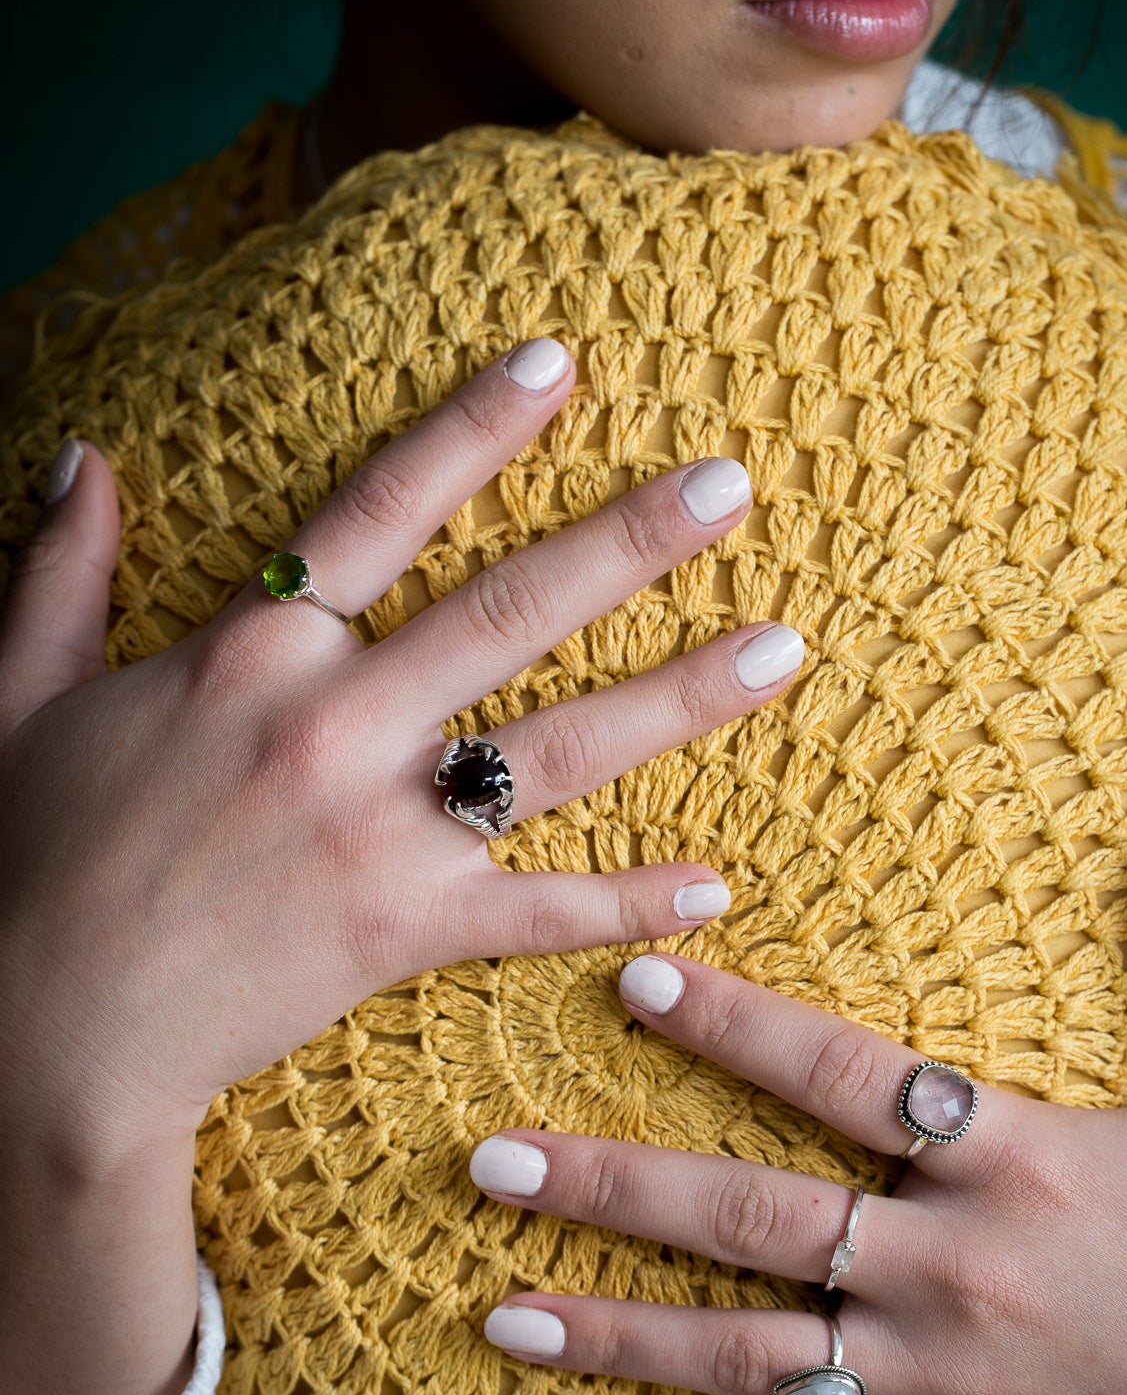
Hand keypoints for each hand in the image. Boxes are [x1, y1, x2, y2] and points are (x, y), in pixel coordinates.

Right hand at [0, 337, 803, 1394]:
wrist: (49, 1030)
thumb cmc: (34, 857)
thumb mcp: (23, 694)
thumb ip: (62, 571)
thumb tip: (81, 454)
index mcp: (251, 654)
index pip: (380, 511)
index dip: (471, 430)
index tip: (559, 364)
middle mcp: (336, 725)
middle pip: (510, 611)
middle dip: (630, 541)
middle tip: (734, 485)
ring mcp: (382, 831)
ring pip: (559, 749)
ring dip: (679, 697)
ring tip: (783, 647)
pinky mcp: (408, 930)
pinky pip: (542, 910)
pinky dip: (630, 901)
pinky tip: (718, 884)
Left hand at [472, 819, 1126, 1394]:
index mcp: (1021, 1162)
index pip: (849, 1078)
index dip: (737, 1025)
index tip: (635, 975)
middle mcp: (958, 1270)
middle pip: (756, 1221)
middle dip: (614, 1187)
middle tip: (489, 1160)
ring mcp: (943, 1380)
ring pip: (749, 1359)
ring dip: (618, 1337)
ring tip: (498, 1314)